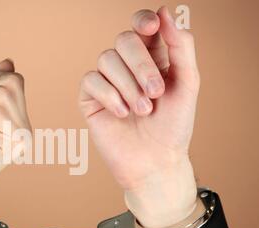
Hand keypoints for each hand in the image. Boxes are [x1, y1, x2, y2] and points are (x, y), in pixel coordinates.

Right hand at [79, 7, 199, 227]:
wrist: (155, 162)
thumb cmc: (174, 126)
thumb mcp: (187, 84)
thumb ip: (180, 46)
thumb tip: (164, 12)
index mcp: (152, 58)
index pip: (141, 26)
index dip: (143, 21)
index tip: (152, 28)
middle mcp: (128, 67)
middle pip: (123, 40)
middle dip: (141, 65)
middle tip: (156, 93)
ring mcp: (107, 82)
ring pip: (106, 59)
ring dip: (128, 86)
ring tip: (143, 110)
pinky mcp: (90, 99)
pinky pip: (91, 80)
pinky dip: (109, 96)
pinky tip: (122, 114)